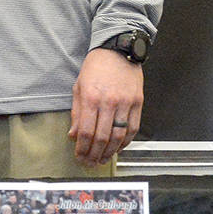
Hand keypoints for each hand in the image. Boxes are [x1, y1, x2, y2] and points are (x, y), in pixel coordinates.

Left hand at [70, 48, 143, 164]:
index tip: (79, 156)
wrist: (117, 50)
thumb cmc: (95, 67)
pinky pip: (133, 128)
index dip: (83, 148)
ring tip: (103, 159)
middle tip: (90, 163)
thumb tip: (74, 135)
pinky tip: (118, 148)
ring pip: (119, 136)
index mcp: (91, 98)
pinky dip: (126, 142)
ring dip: (110, 152)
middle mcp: (109, 102)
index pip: (86, 131)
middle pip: (102, 137)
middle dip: (95, 154)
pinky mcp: (138, 103)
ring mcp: (126, 103)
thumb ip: (77, 113)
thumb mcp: (79, 87)